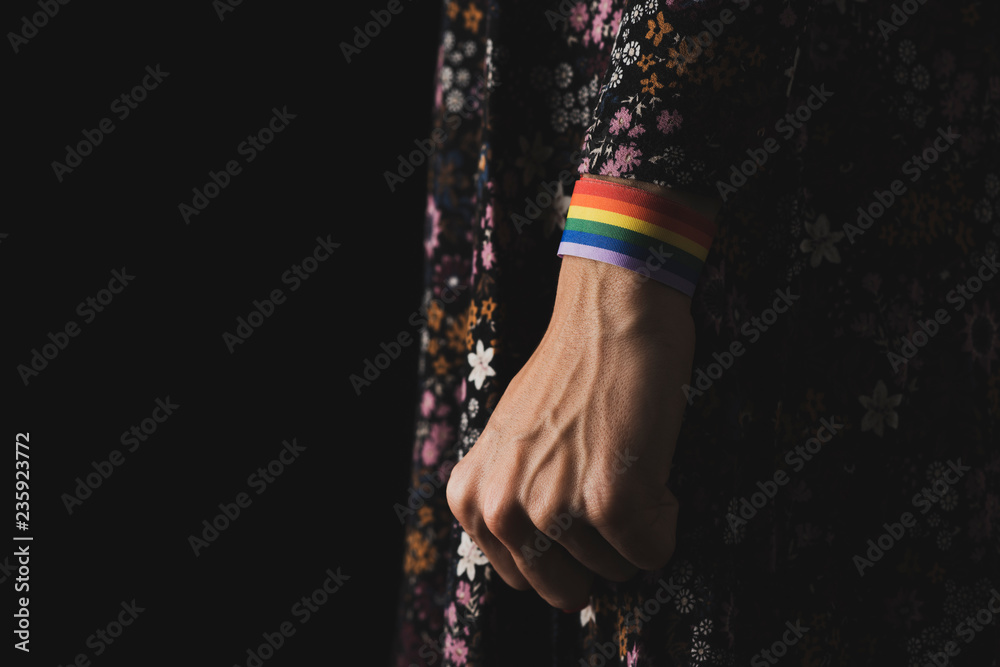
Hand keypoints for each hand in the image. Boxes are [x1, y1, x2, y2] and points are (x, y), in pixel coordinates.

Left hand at [446, 255, 694, 609]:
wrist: (608, 316)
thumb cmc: (569, 378)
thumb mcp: (510, 447)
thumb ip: (511, 505)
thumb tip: (545, 575)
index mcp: (471, 500)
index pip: (523, 579)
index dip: (563, 547)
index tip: (576, 496)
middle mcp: (502, 510)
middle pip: (566, 590)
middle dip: (598, 553)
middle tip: (607, 487)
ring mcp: (554, 507)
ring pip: (615, 571)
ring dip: (634, 527)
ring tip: (623, 459)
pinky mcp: (610, 500)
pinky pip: (652, 552)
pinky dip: (665, 520)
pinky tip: (649, 464)